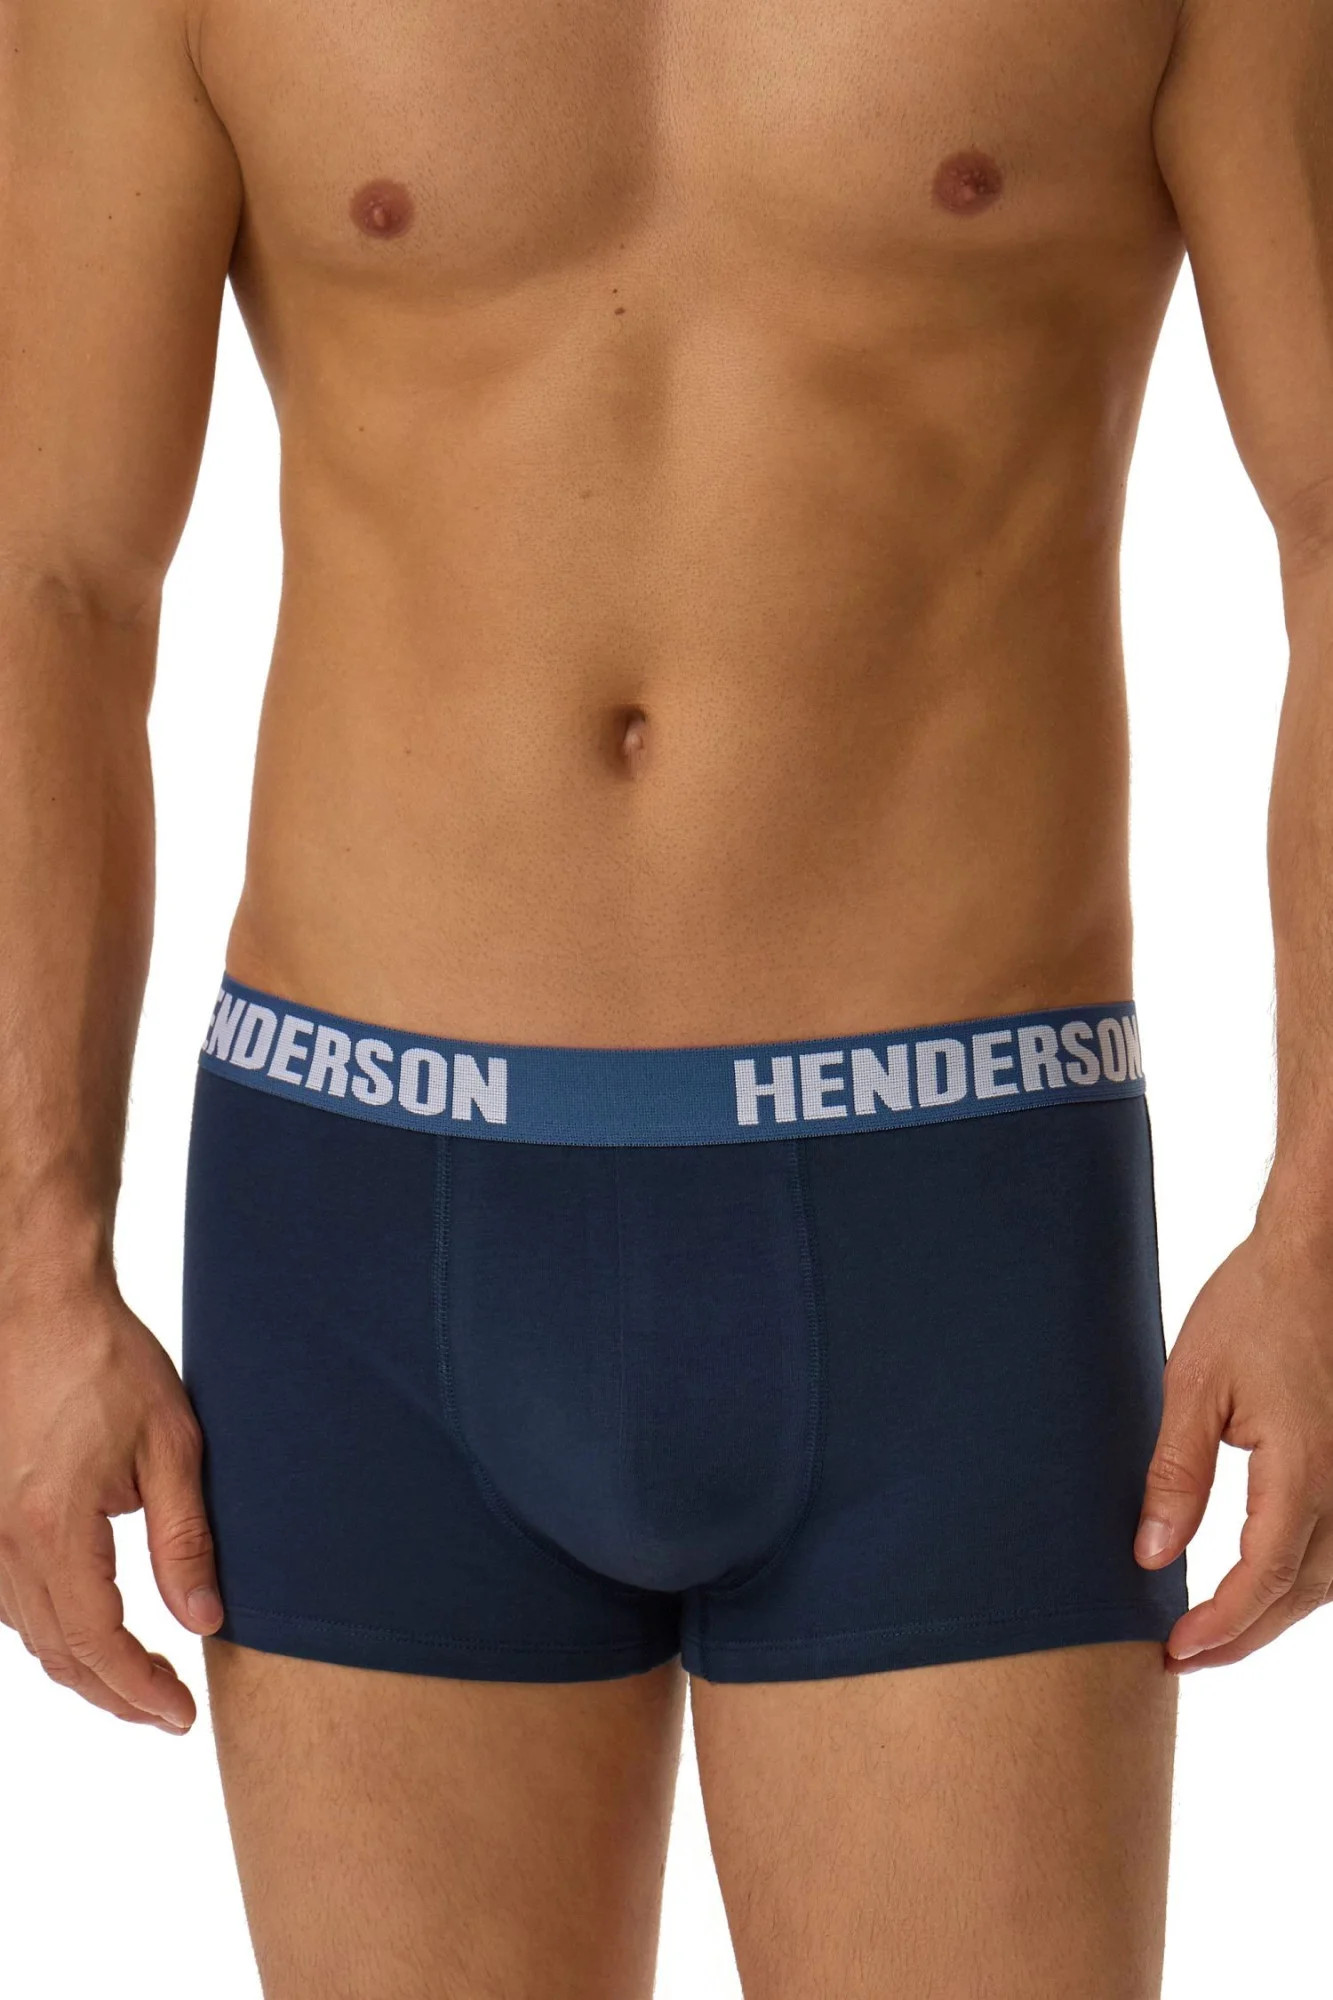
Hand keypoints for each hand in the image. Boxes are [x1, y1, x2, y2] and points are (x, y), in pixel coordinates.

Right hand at [0, 1274, 223, 1729]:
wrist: (36, 1303)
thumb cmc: (107, 1360)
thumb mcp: (171, 1446)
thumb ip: (185, 1540)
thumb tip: (202, 1621)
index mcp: (52, 1529)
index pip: (96, 1644)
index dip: (140, 1691)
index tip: (180, 1715)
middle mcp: (2, 1541)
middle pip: (57, 1652)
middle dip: (114, 1692)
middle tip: (167, 1710)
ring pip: (26, 1632)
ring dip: (80, 1665)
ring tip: (138, 1678)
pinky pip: (7, 1598)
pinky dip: (48, 1627)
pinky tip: (87, 1627)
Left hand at [1134, 1216, 1332, 1670]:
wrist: (1316, 1257)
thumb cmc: (1253, 1306)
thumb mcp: (1193, 1383)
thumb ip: (1175, 1474)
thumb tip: (1152, 1553)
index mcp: (1304, 1468)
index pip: (1263, 1576)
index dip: (1220, 1624)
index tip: (1174, 1650)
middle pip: (1300, 1592)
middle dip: (1243, 1636)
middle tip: (1183, 1659)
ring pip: (1328, 1577)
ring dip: (1275, 1612)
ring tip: (1215, 1634)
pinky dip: (1302, 1577)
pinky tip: (1265, 1585)